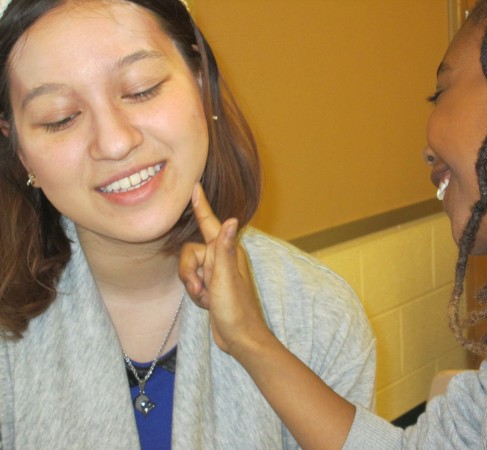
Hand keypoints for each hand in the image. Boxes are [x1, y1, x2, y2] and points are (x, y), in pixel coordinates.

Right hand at [178, 182, 269, 354]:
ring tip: (207, 299)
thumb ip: (224, 249)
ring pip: (188, 269)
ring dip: (192, 286)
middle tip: (201, 290)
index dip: (200, 205)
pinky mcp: (211, 286)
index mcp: (227, 251)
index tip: (193, 185)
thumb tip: (231, 219)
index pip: (209, 223)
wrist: (240, 338)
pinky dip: (195, 294)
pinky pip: (192, 282)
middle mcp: (222, 258)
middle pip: (190, 252)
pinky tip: (207, 304)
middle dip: (189, 272)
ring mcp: (216, 272)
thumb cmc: (236, 309)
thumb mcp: (226, 279)